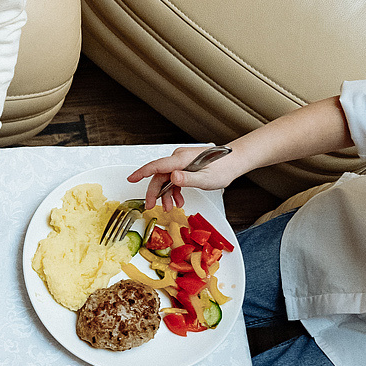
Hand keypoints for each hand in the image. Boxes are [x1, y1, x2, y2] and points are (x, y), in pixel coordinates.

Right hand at [127, 144, 245, 207]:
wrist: (234, 161)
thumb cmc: (223, 168)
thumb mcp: (206, 178)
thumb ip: (188, 179)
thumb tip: (172, 178)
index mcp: (182, 159)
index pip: (157, 165)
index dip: (142, 172)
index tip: (131, 179)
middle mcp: (179, 158)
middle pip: (159, 175)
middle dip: (154, 192)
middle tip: (151, 206)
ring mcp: (182, 162)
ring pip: (166, 178)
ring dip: (166, 194)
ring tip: (171, 207)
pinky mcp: (185, 166)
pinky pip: (173, 178)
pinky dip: (174, 190)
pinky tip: (178, 200)